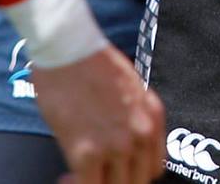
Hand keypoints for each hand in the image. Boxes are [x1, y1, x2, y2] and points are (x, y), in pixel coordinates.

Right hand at [32, 46, 165, 183]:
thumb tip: (124, 138)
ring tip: (78, 175)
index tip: (116, 171)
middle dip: (116, 181)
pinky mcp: (87, 153)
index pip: (154, 168)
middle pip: (137, 182)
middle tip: (97, 175)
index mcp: (153, 116)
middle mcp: (140, 135)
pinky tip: (66, 177)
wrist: (68, 48)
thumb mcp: (132, 87)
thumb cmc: (92, 62)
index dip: (134, 174)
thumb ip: (135, 116)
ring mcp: (116, 146)